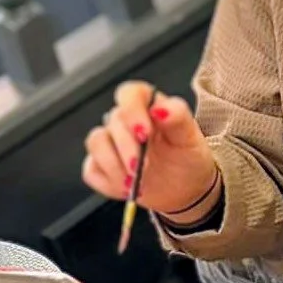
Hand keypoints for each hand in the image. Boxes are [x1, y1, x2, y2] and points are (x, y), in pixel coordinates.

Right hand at [82, 81, 219, 221]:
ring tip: (135, 183)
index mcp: (147, 106)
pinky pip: (92, 171)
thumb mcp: (190, 138)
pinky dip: (108, 182)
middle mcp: (125, 121)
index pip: (129, 94)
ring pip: (96, 143)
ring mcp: (110, 143)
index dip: (132, 111)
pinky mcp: (100, 166)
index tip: (144, 133)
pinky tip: (127, 189)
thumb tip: (161, 108)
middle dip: (127, 148)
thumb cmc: (188, 158)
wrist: (185, 189)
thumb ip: (178, 117)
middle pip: (113, 123)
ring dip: (114, 165)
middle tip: (142, 168)